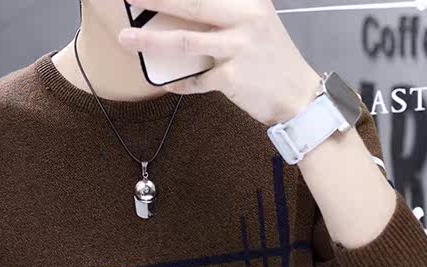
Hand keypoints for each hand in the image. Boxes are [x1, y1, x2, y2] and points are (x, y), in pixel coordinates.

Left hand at [118, 0, 320, 125]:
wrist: (299, 96)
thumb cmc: (273, 61)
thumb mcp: (257, 24)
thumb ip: (228, 15)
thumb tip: (189, 13)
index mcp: (249, 2)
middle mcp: (244, 19)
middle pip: (191, 4)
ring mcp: (238, 48)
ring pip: (185, 41)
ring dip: (151, 40)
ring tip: (127, 38)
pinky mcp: (232, 78)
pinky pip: (196, 80)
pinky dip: (179, 83)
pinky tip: (166, 84)